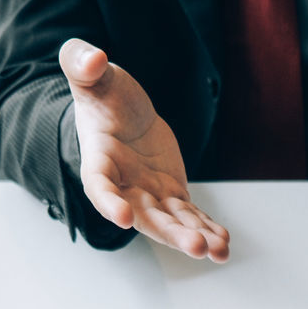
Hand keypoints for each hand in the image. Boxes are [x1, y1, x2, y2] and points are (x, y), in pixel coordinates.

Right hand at [58, 39, 229, 261]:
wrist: (122, 112)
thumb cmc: (102, 95)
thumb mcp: (90, 75)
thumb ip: (82, 64)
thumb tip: (92, 57)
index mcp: (98, 162)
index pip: (100, 187)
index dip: (109, 204)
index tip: (123, 218)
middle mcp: (123, 187)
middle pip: (145, 217)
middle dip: (171, 233)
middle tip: (196, 247)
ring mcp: (149, 194)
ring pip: (172, 222)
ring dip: (195, 237)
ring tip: (219, 251)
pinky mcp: (171, 193)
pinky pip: (190, 215)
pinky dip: (207, 228)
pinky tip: (224, 244)